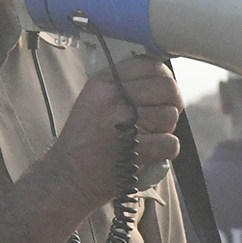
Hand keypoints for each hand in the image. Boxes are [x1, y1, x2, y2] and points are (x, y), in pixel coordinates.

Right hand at [55, 54, 182, 203]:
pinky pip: (170, 143)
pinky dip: (164, 152)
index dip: (164, 79)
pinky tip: (147, 154)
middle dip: (172, 103)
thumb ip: (122, 87)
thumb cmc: (84, 142)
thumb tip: (159, 79)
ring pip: (170, 116)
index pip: (150, 65)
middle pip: (167, 87)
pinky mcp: (136, 148)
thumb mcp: (93, 101)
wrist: (68, 177)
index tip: (163, 92)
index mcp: (103, 83)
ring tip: (145, 138)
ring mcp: (124, 122)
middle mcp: (113, 98)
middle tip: (163, 117)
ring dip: (164, 131)